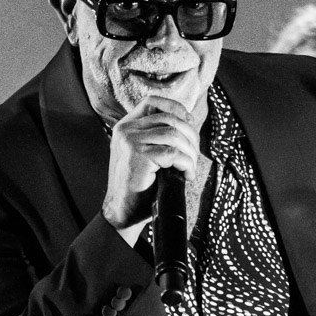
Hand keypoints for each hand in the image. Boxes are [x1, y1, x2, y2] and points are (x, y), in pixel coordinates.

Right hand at [102, 94, 200, 238]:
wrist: (122, 212)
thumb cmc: (137, 188)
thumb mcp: (144, 155)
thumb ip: (158, 137)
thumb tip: (189, 121)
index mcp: (126, 127)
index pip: (153, 102)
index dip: (176, 109)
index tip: (189, 125)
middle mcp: (126, 130)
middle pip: (170, 118)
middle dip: (190, 136)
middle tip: (194, 156)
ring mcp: (131, 141)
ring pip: (174, 135)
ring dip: (190, 153)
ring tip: (190, 168)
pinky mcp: (139, 156)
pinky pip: (173, 153)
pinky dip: (186, 164)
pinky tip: (186, 175)